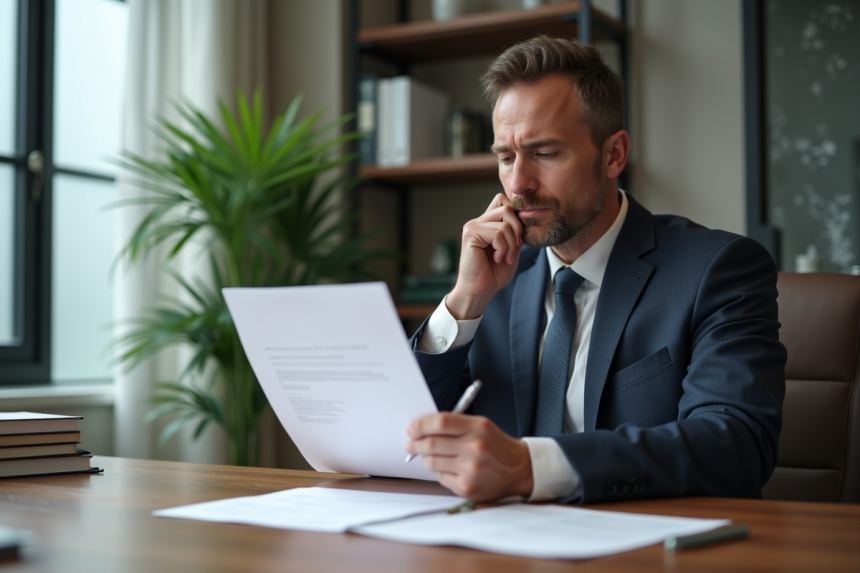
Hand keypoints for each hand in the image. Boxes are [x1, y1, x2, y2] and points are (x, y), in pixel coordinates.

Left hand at [405, 413, 533, 501]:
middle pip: (431, 444)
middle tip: (411, 444)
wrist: (519, 469)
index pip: (441, 422)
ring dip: (427, 458)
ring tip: (434, 456)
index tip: (412, 429)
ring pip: (432, 462)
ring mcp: (471, 470)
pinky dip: (440, 472)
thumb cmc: (495, 445)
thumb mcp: (480, 426)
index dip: (421, 425)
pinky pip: (440, 478)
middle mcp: (475, 448)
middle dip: (415, 444)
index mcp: (478, 427)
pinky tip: (452, 469)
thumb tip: (421, 428)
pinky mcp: (467, 487)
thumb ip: (454, 424)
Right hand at [447, 193, 522, 318]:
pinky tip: (496, 258)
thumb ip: (516, 233)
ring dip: (511, 245)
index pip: (503, 201)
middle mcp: (479, 221)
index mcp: (487, 223)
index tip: (518, 239)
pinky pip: (497, 234)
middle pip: (507, 208)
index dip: (516, 216)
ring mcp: (473, 226)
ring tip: (505, 258)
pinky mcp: (470, 233)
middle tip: (515, 250)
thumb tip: (526, 218)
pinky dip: (502, 248)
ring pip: (504, 223)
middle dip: (518, 230)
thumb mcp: (512, 250)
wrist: (480, 290)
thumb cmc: (494, 274)